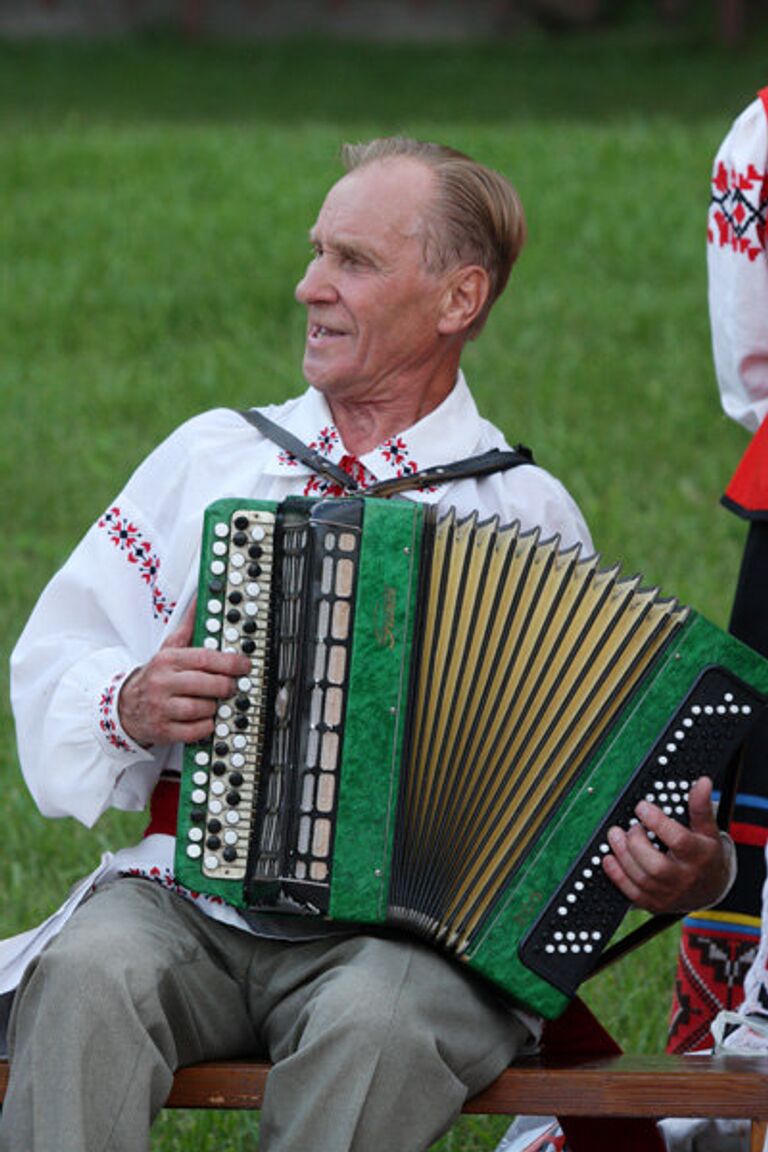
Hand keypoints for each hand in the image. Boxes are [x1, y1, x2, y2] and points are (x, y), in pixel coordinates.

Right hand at [118, 599, 251, 747]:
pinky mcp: (164, 731)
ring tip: (213, 701)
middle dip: (226, 685)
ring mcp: (162, 709)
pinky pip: (197, 730)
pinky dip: (207, 725)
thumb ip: (188, 626)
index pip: (205, 658)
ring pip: (204, 708)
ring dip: (215, 706)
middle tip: (232, 685)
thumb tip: (200, 598)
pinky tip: (205, 717)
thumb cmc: (155, 677)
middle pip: (208, 684)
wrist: (125, 707)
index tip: (244, 664)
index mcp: (167, 660)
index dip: (230, 662)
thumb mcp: (168, 649)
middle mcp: (162, 683)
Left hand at [601, 776, 730, 914]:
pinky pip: (632, 893)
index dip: (657, 822)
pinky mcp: (655, 903)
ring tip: (615, 836)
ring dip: (622, 856)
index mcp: (699, 856)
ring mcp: (669, 894)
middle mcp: (684, 878)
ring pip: (641, 879)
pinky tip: (609, 858)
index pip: (679, 841)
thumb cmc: (706, 854)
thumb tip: (703, 782)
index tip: (642, 807)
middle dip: (636, 843)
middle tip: (630, 827)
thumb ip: (701, 806)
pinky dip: (617, 875)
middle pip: (656, 866)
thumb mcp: (708, 830)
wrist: (711, 888)